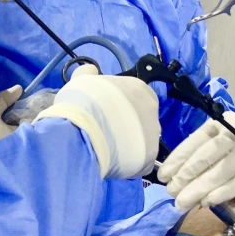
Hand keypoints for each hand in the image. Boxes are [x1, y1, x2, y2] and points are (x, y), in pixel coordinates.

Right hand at [36, 75, 159, 179]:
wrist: (82, 132)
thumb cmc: (83, 102)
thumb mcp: (81, 80)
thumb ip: (89, 74)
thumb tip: (91, 71)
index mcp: (139, 88)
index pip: (138, 95)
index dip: (123, 104)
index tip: (109, 111)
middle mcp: (152, 110)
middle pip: (143, 118)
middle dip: (128, 124)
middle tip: (107, 130)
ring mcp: (153, 135)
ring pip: (143, 140)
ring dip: (129, 144)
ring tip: (108, 149)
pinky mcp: (148, 159)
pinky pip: (140, 161)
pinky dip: (128, 164)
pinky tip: (112, 162)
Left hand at [157, 114, 234, 210]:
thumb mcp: (225, 139)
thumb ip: (205, 152)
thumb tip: (175, 175)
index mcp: (222, 123)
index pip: (195, 140)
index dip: (178, 158)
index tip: (163, 175)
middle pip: (207, 155)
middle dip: (186, 175)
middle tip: (171, 191)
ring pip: (221, 171)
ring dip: (200, 189)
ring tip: (183, 202)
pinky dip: (221, 194)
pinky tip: (206, 202)